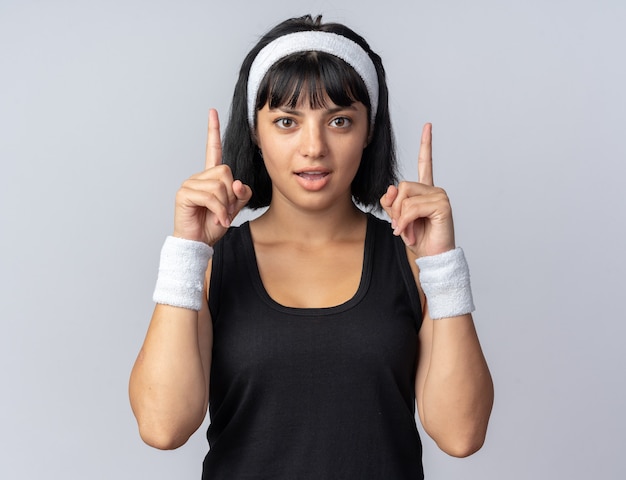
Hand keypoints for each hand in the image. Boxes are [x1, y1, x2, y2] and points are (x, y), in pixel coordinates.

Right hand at [173, 109, 251, 245]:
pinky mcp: (185, 194)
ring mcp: (190, 184)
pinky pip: (211, 197)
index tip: (212, 112)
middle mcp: (199, 177)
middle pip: (226, 171)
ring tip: (219, 216)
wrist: (198, 243)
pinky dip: (219, 211)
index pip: (213, 150)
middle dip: (231, 194)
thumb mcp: (234, 208)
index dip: (213, 131)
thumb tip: (238, 183)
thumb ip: (240, 194)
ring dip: (226, 205)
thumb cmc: (212, 225)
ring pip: (220, 186)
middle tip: (226, 210)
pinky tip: (217, 220)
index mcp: (210, 177)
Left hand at [380, 123, 454, 257]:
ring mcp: (440, 196)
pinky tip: (410, 233)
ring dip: (400, 218)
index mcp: (425, 190)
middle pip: (402, 186)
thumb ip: (391, 202)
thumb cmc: (418, 239)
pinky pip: (412, 208)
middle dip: (395, 209)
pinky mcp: (442, 205)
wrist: (431, 257)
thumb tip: (391, 188)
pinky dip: (406, 222)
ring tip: (407, 231)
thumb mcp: (398, 218)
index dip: (426, 144)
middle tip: (400, 227)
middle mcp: (434, 189)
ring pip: (405, 197)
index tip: (428, 126)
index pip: (426, 163)